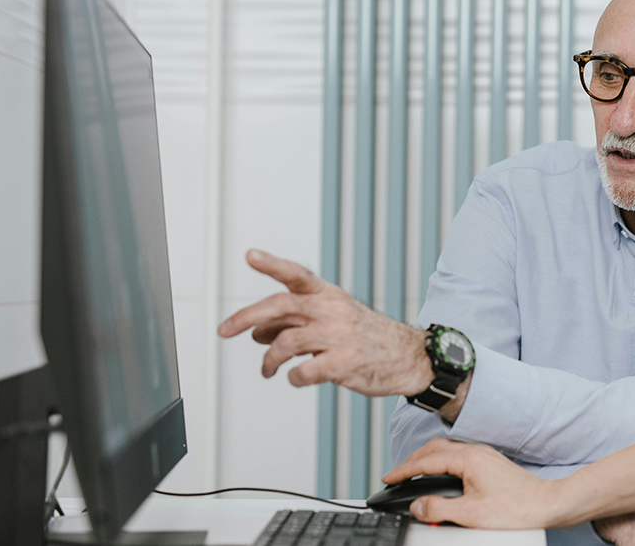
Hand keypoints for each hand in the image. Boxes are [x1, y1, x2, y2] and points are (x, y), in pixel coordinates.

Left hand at [218, 249, 433, 397]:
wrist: (409, 357)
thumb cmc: (367, 337)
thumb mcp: (334, 319)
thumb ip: (295, 322)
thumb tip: (255, 331)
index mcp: (329, 296)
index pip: (297, 275)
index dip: (272, 264)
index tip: (250, 255)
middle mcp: (332, 311)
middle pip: (281, 306)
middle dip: (246, 317)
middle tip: (224, 330)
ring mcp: (339, 337)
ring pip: (285, 342)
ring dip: (268, 360)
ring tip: (268, 369)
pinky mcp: (344, 363)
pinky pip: (302, 372)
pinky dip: (292, 377)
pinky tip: (296, 378)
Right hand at [382, 438, 562, 528]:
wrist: (546, 504)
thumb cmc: (516, 508)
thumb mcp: (471, 514)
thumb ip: (439, 509)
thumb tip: (418, 506)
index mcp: (468, 459)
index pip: (426, 461)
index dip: (403, 470)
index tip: (388, 477)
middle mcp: (475, 451)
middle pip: (434, 449)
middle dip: (412, 460)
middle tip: (397, 475)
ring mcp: (484, 455)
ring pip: (446, 450)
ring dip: (427, 459)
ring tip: (413, 474)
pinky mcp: (490, 462)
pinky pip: (457, 455)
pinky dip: (441, 462)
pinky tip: (441, 474)